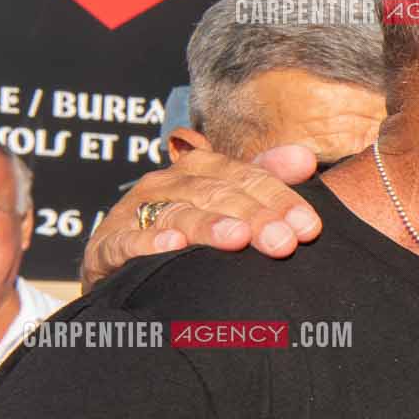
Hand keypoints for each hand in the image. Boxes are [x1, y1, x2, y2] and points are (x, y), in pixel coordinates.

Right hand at [80, 144, 322, 290]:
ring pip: (178, 213)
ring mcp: (135, 211)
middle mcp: (167, 183)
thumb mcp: (226, 199)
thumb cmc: (187, 227)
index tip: (310, 227)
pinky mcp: (109, 243)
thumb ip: (265, 178)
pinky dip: (149, 241)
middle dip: (254, 217)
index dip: (280, 200)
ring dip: (208, 226)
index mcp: (199, 168)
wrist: (123, 261)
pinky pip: (128, 240)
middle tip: (283, 242)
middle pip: (218, 195)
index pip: (248, 177)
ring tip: (237, 239)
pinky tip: (172, 245)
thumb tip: (305, 157)